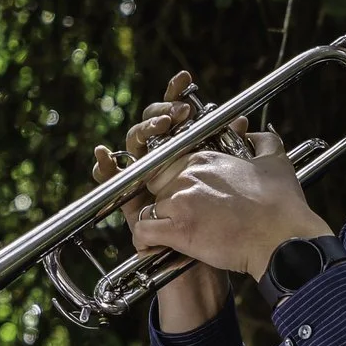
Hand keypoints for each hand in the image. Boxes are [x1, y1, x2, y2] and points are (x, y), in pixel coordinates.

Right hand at [89, 71, 245, 225]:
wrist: (214, 266)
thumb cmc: (228, 227)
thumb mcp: (238, 186)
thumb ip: (238, 154)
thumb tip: (241, 122)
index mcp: (186, 152)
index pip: (176, 115)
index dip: (177, 95)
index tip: (184, 79)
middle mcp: (163, 164)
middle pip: (152, 126)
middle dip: (161, 113)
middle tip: (178, 113)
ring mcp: (144, 181)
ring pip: (133, 147)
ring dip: (142, 132)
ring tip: (158, 127)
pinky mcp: (129, 203)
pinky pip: (111, 183)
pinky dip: (104, 167)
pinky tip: (104, 155)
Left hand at [130, 127, 328, 279]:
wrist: (283, 239)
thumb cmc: (282, 205)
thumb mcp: (275, 162)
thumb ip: (262, 141)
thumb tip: (254, 134)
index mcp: (204, 159)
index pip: (170, 166)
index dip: (178, 185)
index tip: (189, 200)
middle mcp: (188, 175)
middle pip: (157, 186)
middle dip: (166, 202)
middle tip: (184, 218)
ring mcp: (181, 201)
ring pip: (151, 209)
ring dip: (161, 223)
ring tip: (176, 236)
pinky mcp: (179, 229)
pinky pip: (144, 233)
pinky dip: (146, 242)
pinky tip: (157, 247)